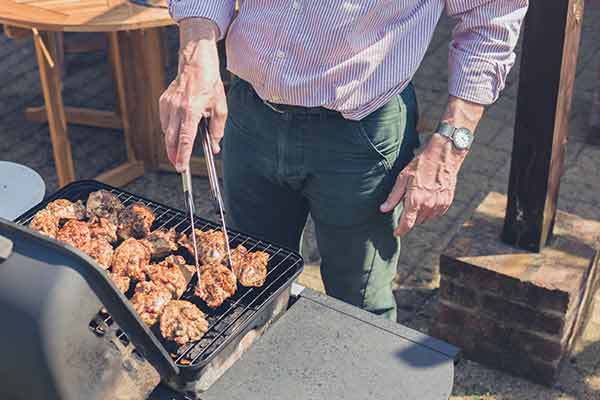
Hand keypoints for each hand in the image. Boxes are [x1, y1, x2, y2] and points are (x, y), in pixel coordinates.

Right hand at [159, 18, 226, 171]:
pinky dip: (171, 129)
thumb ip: (217, 129)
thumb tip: (215, 146)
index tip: (181, 168)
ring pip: (167, 131)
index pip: (185, 139)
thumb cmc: (209, 83)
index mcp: (192, 110)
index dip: (183, 155)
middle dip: (174, 154)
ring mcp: (168, 104)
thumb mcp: (220, 107)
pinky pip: (165, 122)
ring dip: (173, 142)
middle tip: (178, 165)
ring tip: (180, 149)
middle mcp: (177, 108)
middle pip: (172, 139)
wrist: (196, 62)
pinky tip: (178, 130)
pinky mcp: (163, 101)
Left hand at [380, 134, 464, 235]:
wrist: (444, 156)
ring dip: (420, 213)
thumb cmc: (421, 165)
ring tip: (418, 196)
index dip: (400, 230)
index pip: (407, 223)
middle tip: (407, 201)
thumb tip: (383, 209)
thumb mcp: (403, 178)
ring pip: (426, 218)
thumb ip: (393, 196)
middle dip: (409, 217)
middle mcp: (428, 205)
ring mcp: (439, 205)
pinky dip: (430, 209)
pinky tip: (428, 197)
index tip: (396, 232)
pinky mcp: (447, 202)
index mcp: (415, 200)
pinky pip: (436, 213)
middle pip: (416, 221)